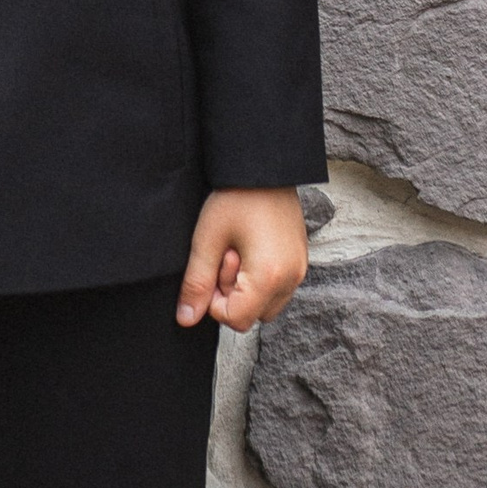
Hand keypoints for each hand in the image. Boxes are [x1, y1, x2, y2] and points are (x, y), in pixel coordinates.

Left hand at [178, 187, 307, 330]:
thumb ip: (196, 284)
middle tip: (225, 255)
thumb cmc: (236, 198)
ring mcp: (299, 271)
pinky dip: (259, 279)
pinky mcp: (300, 262)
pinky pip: (276, 289)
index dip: (214, 301)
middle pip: (252, 316)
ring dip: (245, 289)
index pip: (236, 320)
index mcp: (269, 277)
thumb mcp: (206, 241)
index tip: (211, 268)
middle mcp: (291, 279)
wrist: (265, 168)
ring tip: (238, 252)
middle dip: (231, 295)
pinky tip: (249, 250)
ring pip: (265, 305)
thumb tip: (186, 319)